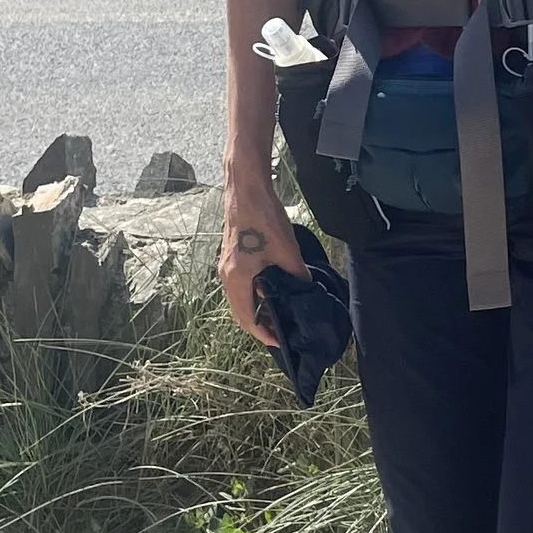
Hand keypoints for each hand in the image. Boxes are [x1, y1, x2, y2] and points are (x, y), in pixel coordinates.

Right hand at [219, 173, 307, 347]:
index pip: (248, 319)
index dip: (264, 334)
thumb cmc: (263, 219)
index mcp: (237, 279)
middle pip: (241, 312)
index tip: (280, 343)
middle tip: (281, 332)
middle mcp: (226, 276)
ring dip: (256, 309)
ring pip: (239, 299)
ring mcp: (226, 265)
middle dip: (259, 325)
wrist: (246, 189)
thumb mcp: (287, 251)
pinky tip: (271, 291)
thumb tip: (307, 292)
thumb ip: (297, 276)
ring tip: (278, 314)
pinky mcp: (230, 256)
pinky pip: (239, 285)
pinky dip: (252, 295)